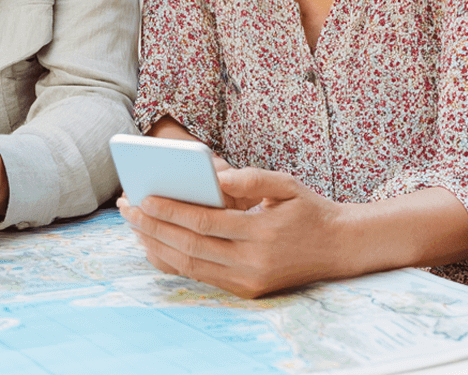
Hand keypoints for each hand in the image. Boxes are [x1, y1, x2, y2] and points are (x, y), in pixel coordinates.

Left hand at [118, 167, 345, 297]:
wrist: (340, 248)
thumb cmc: (308, 209)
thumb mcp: (284, 183)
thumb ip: (247, 178)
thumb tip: (210, 178)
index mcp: (261, 234)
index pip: (203, 223)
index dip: (170, 211)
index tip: (143, 197)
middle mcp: (252, 264)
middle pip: (190, 247)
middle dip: (153, 227)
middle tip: (127, 207)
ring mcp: (248, 282)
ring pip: (190, 266)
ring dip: (157, 244)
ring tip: (134, 223)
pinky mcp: (246, 291)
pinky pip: (201, 276)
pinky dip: (174, 260)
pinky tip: (155, 242)